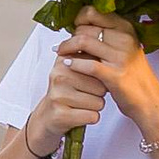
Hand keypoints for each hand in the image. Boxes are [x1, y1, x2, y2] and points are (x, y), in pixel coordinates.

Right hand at [25, 26, 110, 151]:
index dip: (100, 76)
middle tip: (85, 95)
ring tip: (81, 105)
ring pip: (99, 102)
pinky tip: (80, 115)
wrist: (48, 118)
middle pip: (100, 85)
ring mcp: (58, 95)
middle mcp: (59, 75)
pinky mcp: (61, 114)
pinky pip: (92, 116)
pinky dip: (91, 118)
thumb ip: (88, 56)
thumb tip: (110, 40)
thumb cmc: (67, 93)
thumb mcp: (74, 70)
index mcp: (64, 60)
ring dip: (95, 107)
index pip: (96, 65)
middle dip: (99, 93)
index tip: (93, 80)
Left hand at [58, 7, 158, 125]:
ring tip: (61, 52)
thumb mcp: (124, 48)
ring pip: (83, 41)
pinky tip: (68, 64)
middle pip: (85, 28)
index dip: (79, 19)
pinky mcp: (115, 75)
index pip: (94, 12)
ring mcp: (120, 57)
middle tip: (65, 45)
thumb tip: (80, 26)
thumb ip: (107, 35)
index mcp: (126, 28)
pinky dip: (74, 64)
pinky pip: (88, 64)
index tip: (74, 28)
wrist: (149, 100)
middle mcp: (124, 39)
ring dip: (67, 47)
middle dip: (71, 36)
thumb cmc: (133, 75)